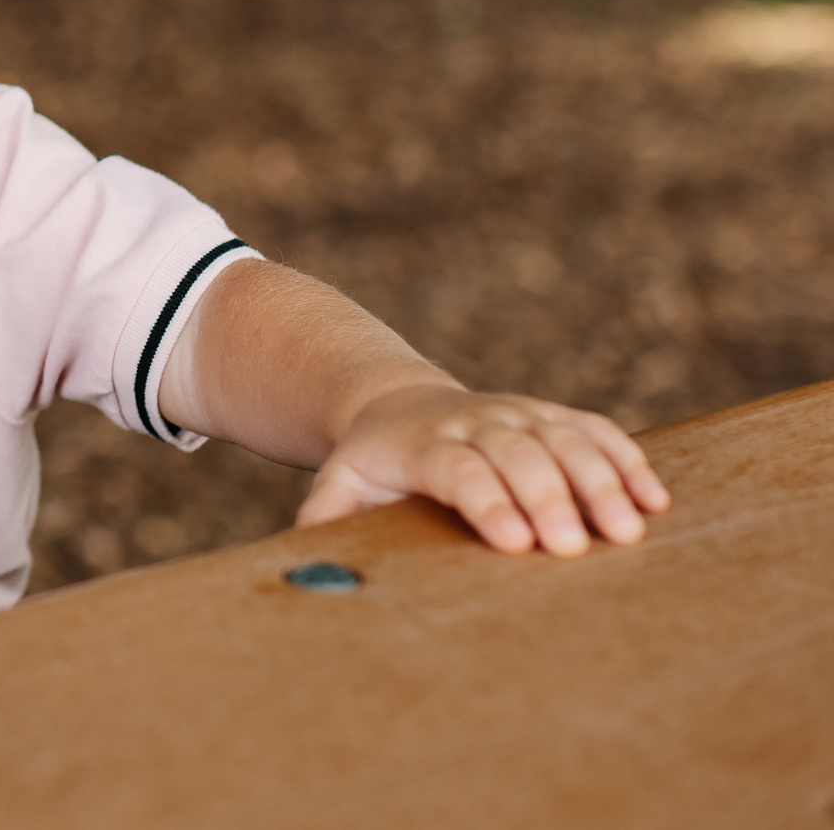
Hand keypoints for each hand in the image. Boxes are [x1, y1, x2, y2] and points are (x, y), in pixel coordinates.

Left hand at [298, 382, 670, 555]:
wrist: (398, 403)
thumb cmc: (376, 463)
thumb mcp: (341, 483)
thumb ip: (326, 516)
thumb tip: (308, 559)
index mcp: (426, 444)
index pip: (460, 468)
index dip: (489, 502)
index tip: (515, 543)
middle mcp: (476, 421)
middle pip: (519, 454)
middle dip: (549, 499)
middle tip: (575, 549)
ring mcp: (520, 414)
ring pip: (566, 440)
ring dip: (600, 484)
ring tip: (628, 533)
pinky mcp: (553, 415)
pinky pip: (597, 431)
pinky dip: (627, 461)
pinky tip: (654, 500)